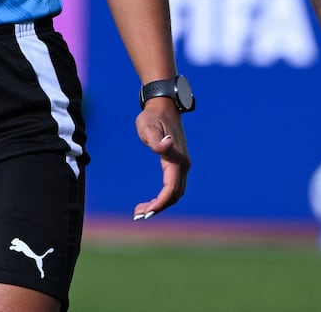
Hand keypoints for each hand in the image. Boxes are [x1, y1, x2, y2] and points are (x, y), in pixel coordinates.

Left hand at [131, 99, 190, 219]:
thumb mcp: (148, 126)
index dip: (160, 202)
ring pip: (175, 192)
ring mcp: (182, 164)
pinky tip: (151, 201)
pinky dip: (163, 197)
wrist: (164, 105)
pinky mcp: (178, 163)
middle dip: (158, 207)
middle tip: (138, 215)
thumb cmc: (153, 116)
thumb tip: (166, 145)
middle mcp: (183, 163)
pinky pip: (173, 186)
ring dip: (161, 204)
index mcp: (176, 158)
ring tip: (140, 211)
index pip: (171, 188)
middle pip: (174, 194)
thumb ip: (156, 139)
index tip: (145, 212)